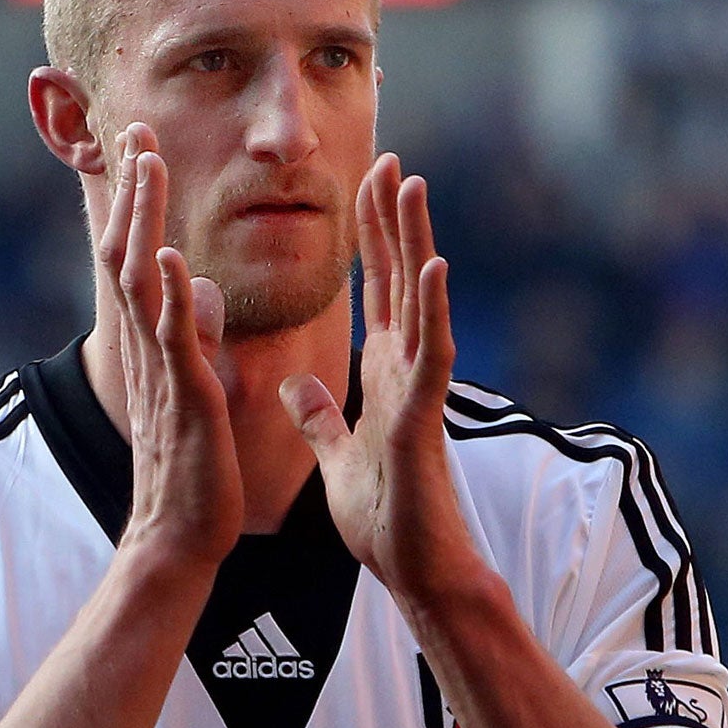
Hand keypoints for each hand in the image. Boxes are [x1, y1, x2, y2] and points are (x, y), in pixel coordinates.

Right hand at [100, 123, 243, 569]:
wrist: (179, 537)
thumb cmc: (191, 471)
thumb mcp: (197, 387)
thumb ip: (196, 336)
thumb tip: (205, 290)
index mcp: (156, 347)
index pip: (141, 259)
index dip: (141, 203)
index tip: (145, 149)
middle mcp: (150, 351)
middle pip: (131, 253)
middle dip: (135, 190)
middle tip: (135, 129)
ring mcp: (164, 372)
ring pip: (145, 282)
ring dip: (147, 220)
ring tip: (149, 164)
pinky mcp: (187, 400)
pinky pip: (175, 340)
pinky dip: (173, 295)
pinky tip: (174, 253)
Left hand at [279, 154, 483, 602]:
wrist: (412, 569)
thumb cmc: (384, 518)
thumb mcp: (336, 455)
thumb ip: (319, 416)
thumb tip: (295, 383)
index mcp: (383, 374)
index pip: (377, 290)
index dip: (371, 238)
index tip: (366, 184)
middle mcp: (405, 370)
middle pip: (398, 279)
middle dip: (392, 220)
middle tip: (389, 158)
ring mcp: (420, 388)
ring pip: (419, 299)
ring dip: (415, 241)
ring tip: (412, 184)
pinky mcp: (424, 416)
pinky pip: (431, 352)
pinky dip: (431, 308)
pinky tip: (432, 264)